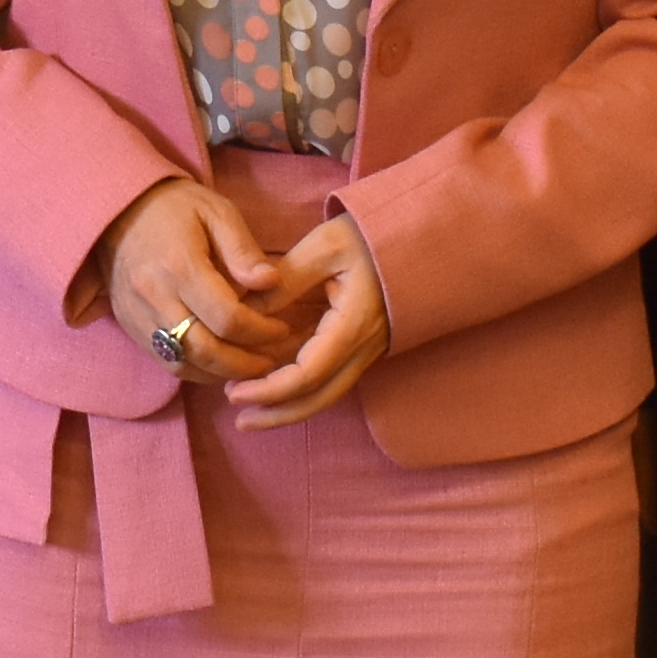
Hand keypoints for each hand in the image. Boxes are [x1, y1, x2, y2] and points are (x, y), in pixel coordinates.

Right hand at [90, 182, 306, 384]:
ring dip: (221, 373)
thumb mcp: (216, 211)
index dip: (260, 331)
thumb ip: (243, 249)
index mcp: (180, 265)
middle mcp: (155, 296)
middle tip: (271, 360)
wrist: (118, 210)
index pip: (227, 317)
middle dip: (244, 363)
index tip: (281, 328)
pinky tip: (219, 363)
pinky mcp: (130, 326)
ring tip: (249, 366)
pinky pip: (165, 361)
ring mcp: (138, 315)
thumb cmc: (175, 207)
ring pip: (183, 363)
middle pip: (205, 350)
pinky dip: (196, 370)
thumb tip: (271, 283)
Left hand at [211, 213, 389, 428]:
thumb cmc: (370, 237)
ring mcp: (366, 349)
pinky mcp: (362, 345)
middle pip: (319, 398)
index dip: (270, 391)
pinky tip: (272, 386)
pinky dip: (301, 389)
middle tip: (240, 420)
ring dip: (289, 408)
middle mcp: (363, 347)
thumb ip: (284, 280)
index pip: (308, 375)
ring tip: (249, 414)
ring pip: (327, 393)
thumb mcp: (324, 247)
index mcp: (352, 326)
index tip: (235, 393)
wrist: (420, 237)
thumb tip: (243, 311)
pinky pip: (331, 377)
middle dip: (278, 414)